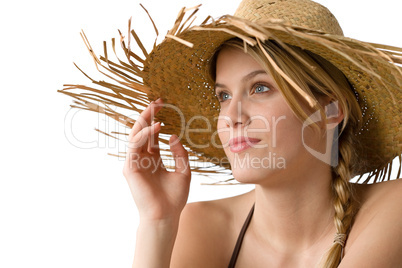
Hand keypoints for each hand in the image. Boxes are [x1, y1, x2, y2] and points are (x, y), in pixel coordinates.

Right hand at [123, 98, 190, 221]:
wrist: (167, 215)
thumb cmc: (174, 197)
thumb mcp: (184, 171)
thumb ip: (180, 153)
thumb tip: (173, 136)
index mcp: (153, 160)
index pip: (151, 136)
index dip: (155, 120)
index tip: (162, 106)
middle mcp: (142, 159)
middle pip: (142, 132)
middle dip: (148, 115)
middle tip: (157, 101)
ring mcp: (135, 163)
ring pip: (135, 135)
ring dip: (144, 120)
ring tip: (154, 107)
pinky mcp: (130, 168)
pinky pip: (135, 146)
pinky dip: (144, 134)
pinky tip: (157, 127)